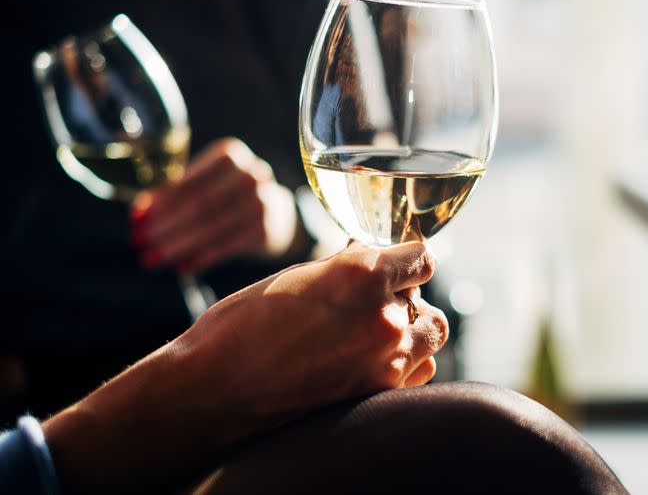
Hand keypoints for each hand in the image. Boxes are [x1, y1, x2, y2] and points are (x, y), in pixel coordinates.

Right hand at [42, 242, 446, 493]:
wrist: (215, 389)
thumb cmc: (241, 326)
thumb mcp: (296, 277)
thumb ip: (345, 266)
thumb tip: (372, 257)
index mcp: (362, 275)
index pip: (421, 258)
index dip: (407, 259)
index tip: (397, 264)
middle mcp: (383, 315)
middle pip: (421, 294)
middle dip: (400, 292)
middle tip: (368, 300)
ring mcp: (386, 358)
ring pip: (430, 331)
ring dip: (411, 325)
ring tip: (377, 329)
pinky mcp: (379, 392)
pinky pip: (420, 368)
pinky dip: (408, 359)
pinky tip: (376, 357)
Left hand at [131, 137, 301, 273]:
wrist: (278, 214)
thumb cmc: (229, 196)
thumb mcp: (208, 183)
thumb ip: (175, 193)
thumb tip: (139, 214)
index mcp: (230, 154)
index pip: (190, 181)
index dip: (160, 201)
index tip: (136, 219)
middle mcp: (250, 175)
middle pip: (200, 204)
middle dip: (165, 226)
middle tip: (139, 242)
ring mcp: (262, 203)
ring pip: (212, 227)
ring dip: (178, 245)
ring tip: (152, 258)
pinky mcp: (265, 230)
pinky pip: (228, 246)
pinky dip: (202, 257)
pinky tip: (182, 267)